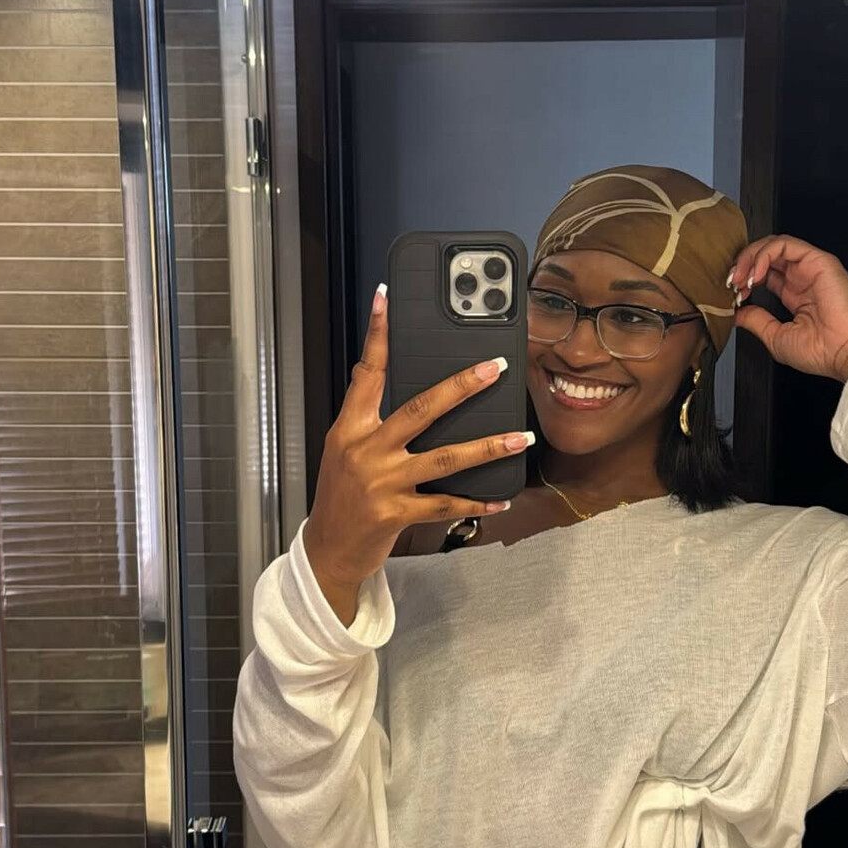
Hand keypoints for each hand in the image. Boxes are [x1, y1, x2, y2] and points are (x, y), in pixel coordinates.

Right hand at [303, 284, 531, 617]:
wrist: (327, 550)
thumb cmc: (342, 497)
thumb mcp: (346, 451)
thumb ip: (372, 421)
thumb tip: (412, 391)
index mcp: (351, 427)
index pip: (368, 371)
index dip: (378, 333)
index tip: (386, 297)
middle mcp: (366, 449)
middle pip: (420, 408)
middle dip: (461, 386)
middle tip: (493, 368)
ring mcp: (382, 482)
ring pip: (444, 457)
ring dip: (488, 446)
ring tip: (520, 437)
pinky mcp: (396, 513)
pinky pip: (446, 503)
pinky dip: (477, 501)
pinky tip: (501, 496)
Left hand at [728, 235, 847, 382]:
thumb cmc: (823, 350)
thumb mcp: (777, 337)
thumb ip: (756, 321)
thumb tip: (736, 314)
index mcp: (795, 295)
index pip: (764, 274)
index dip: (743, 279)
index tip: (732, 296)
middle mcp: (801, 278)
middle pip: (765, 256)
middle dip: (742, 265)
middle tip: (731, 282)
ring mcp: (809, 267)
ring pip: (772, 245)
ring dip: (750, 257)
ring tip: (740, 278)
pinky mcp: (818, 260)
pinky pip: (784, 244)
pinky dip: (764, 254)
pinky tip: (756, 274)